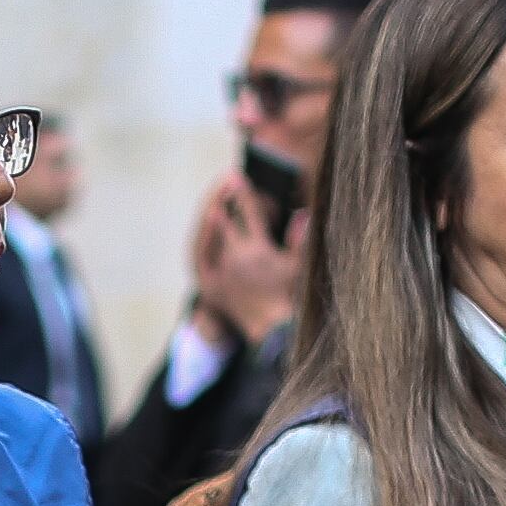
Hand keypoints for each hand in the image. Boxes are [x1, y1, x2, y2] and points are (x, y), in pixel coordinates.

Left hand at [186, 174, 301, 352]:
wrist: (271, 329)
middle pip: (225, 221)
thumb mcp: (297, 267)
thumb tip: (303, 214)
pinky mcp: (210, 285)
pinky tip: (204, 231)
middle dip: (225, 199)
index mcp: (258, 250)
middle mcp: (236, 258)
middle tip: (225, 183)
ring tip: (214, 203)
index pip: (249, 213)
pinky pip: (201, 259)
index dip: (244, 193)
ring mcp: (221, 272)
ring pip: (211, 237)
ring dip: (211, 217)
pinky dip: (202, 243)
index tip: (239, 176)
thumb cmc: (288, 296)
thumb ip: (298, 240)